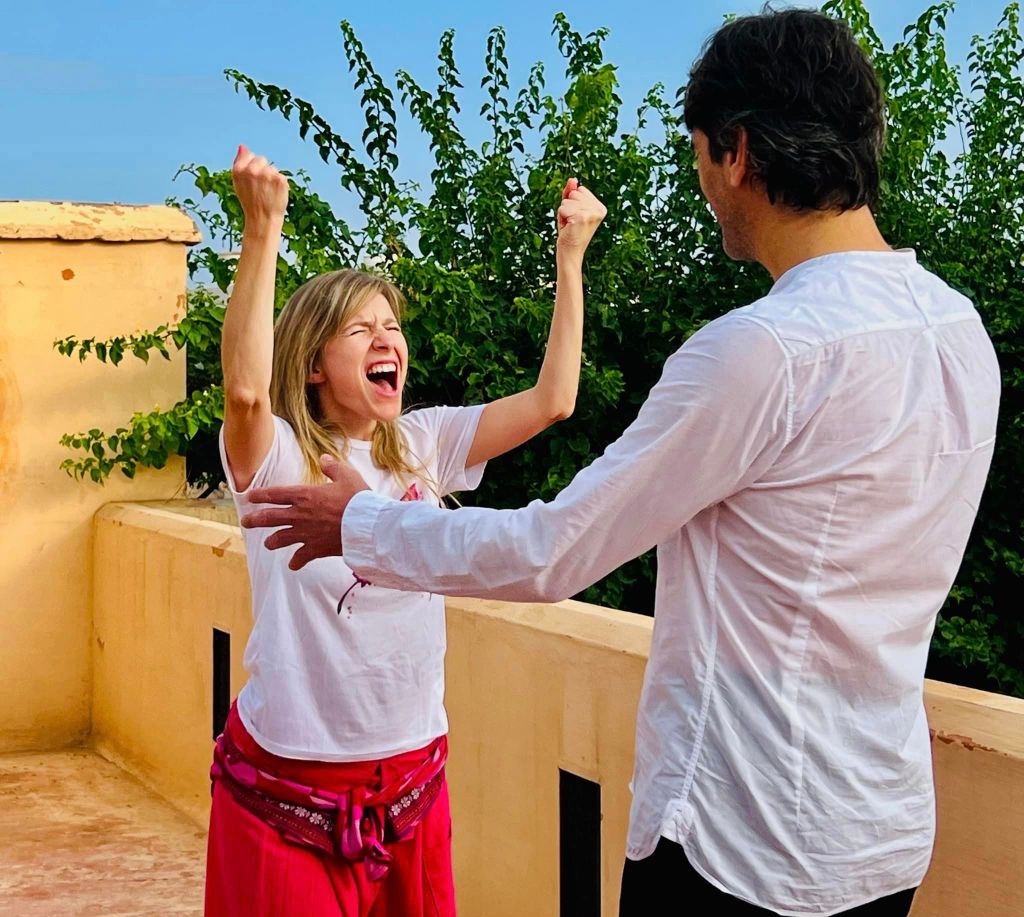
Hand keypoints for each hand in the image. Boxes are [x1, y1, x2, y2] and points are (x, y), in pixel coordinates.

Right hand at [232, 144, 288, 229]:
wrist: (263, 219)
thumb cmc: (250, 202)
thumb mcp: (238, 182)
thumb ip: (240, 162)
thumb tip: (242, 146)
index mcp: (239, 169)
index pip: (249, 155)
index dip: (252, 167)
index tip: (252, 181)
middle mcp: (252, 170)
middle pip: (262, 159)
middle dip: (263, 170)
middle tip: (261, 188)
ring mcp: (267, 174)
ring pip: (273, 168)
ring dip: (272, 177)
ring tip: (268, 192)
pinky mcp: (280, 179)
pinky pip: (281, 175)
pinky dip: (281, 184)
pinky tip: (276, 194)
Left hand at [239, 455, 369, 569]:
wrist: (367, 526)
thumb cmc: (358, 499)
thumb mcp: (347, 476)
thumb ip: (333, 467)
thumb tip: (324, 459)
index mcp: (305, 495)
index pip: (275, 494)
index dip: (260, 495)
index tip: (250, 497)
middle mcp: (300, 515)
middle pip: (270, 518)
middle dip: (255, 520)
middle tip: (246, 522)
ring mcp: (306, 533)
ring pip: (280, 539)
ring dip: (272, 542)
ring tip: (268, 544)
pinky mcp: (315, 549)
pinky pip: (300, 558)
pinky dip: (296, 562)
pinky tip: (293, 565)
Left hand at [555, 179, 606, 261]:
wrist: (570, 251)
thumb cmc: (570, 231)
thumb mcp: (571, 208)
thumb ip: (571, 193)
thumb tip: (573, 179)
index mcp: (600, 207)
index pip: (580, 189)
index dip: (573, 202)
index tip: (576, 217)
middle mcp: (599, 209)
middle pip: (574, 193)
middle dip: (568, 206)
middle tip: (572, 222)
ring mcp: (591, 213)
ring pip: (567, 200)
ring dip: (564, 213)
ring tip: (570, 225)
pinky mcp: (582, 217)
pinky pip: (563, 208)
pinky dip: (561, 217)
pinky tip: (568, 227)